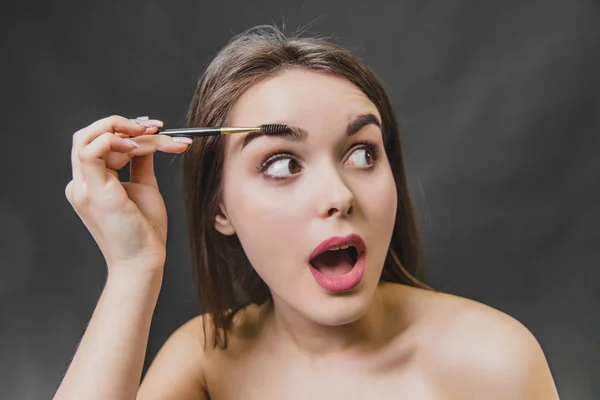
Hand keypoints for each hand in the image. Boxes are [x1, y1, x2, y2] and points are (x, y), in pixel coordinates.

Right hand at [65, 115, 191, 274]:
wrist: (144, 260)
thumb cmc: (144, 230)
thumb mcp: (143, 187)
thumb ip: (140, 163)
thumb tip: (147, 140)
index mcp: (90, 183)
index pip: (97, 142)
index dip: (124, 129)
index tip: (154, 126)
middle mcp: (81, 184)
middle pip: (87, 135)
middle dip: (121, 124)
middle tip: (154, 126)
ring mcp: (83, 188)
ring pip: (88, 138)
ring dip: (122, 130)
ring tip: (154, 135)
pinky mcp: (94, 193)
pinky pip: (91, 152)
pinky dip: (114, 142)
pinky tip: (138, 148)